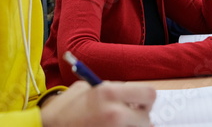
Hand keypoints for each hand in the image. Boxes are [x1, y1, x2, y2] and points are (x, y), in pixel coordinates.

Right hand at [41, 81, 155, 126]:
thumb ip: (107, 88)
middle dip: (140, 117)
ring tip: (116, 125)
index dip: (144, 99)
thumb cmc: (62, 110)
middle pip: (147, 118)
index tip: (137, 103)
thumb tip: (125, 95)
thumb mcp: (84, 89)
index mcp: (109, 93)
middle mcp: (115, 113)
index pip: (148, 94)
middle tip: (129, 117)